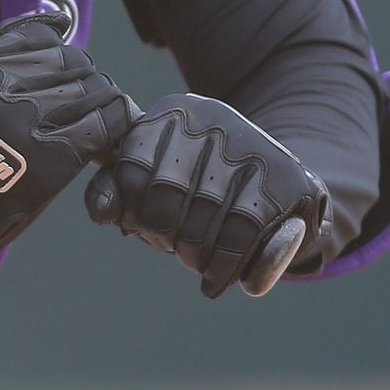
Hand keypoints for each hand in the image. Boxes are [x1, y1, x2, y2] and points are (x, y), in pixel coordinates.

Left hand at [84, 93, 329, 298]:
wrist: (286, 192)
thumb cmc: (205, 190)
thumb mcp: (157, 182)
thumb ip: (117, 190)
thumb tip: (101, 212)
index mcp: (174, 111)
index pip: (132, 172)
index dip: (135, 215)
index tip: (146, 230)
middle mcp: (213, 120)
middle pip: (166, 198)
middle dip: (166, 238)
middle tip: (178, 252)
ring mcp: (252, 146)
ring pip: (205, 221)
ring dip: (196, 258)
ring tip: (198, 264)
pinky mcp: (287, 179)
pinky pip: (241, 236)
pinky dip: (224, 268)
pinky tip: (217, 278)